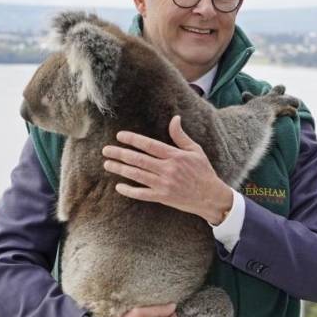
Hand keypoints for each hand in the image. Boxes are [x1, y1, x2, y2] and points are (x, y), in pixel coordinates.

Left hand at [102, 115, 233, 223]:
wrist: (211, 197)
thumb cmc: (203, 172)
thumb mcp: (195, 151)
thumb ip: (181, 136)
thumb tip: (175, 118)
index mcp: (175, 156)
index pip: (149, 145)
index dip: (133, 139)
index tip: (119, 136)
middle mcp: (168, 169)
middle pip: (139, 160)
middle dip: (120, 154)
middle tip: (105, 150)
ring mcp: (164, 184)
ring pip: (137, 175)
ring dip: (120, 169)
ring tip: (107, 164)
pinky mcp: (163, 197)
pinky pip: (142, 194)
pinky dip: (130, 191)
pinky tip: (119, 187)